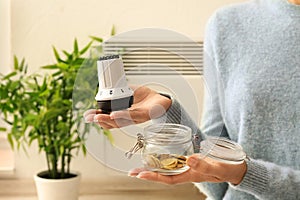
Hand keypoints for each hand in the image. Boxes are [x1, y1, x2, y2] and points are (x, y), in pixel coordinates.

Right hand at [84, 85, 171, 128]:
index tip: (88, 115)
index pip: (108, 118)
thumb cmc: (147, 99)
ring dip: (108, 119)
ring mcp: (136, 118)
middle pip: (112, 123)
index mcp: (124, 114)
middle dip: (100, 120)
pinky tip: (115, 114)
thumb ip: (120, 90)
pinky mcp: (145, 115)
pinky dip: (122, 115)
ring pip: (120, 121)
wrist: (162, 101)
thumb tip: (108, 84)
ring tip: (99, 117)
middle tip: (91, 117)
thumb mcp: (130, 92)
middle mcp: (129, 118)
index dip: (98, 118)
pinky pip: (132, 116)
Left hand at [129, 154, 246, 184]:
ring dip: (154, 165)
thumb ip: (204, 164)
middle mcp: (186, 172)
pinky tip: (159, 156)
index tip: (140, 175)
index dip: (153, 177)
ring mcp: (188, 166)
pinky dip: (165, 158)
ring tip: (140, 163)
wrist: (236, 168)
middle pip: (164, 174)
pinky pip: (175, 160)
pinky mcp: (191, 160)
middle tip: (132, 171)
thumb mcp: (217, 168)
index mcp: (190, 176)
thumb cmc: (227, 170)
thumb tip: (189, 159)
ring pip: (168, 167)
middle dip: (148, 173)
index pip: (168, 179)